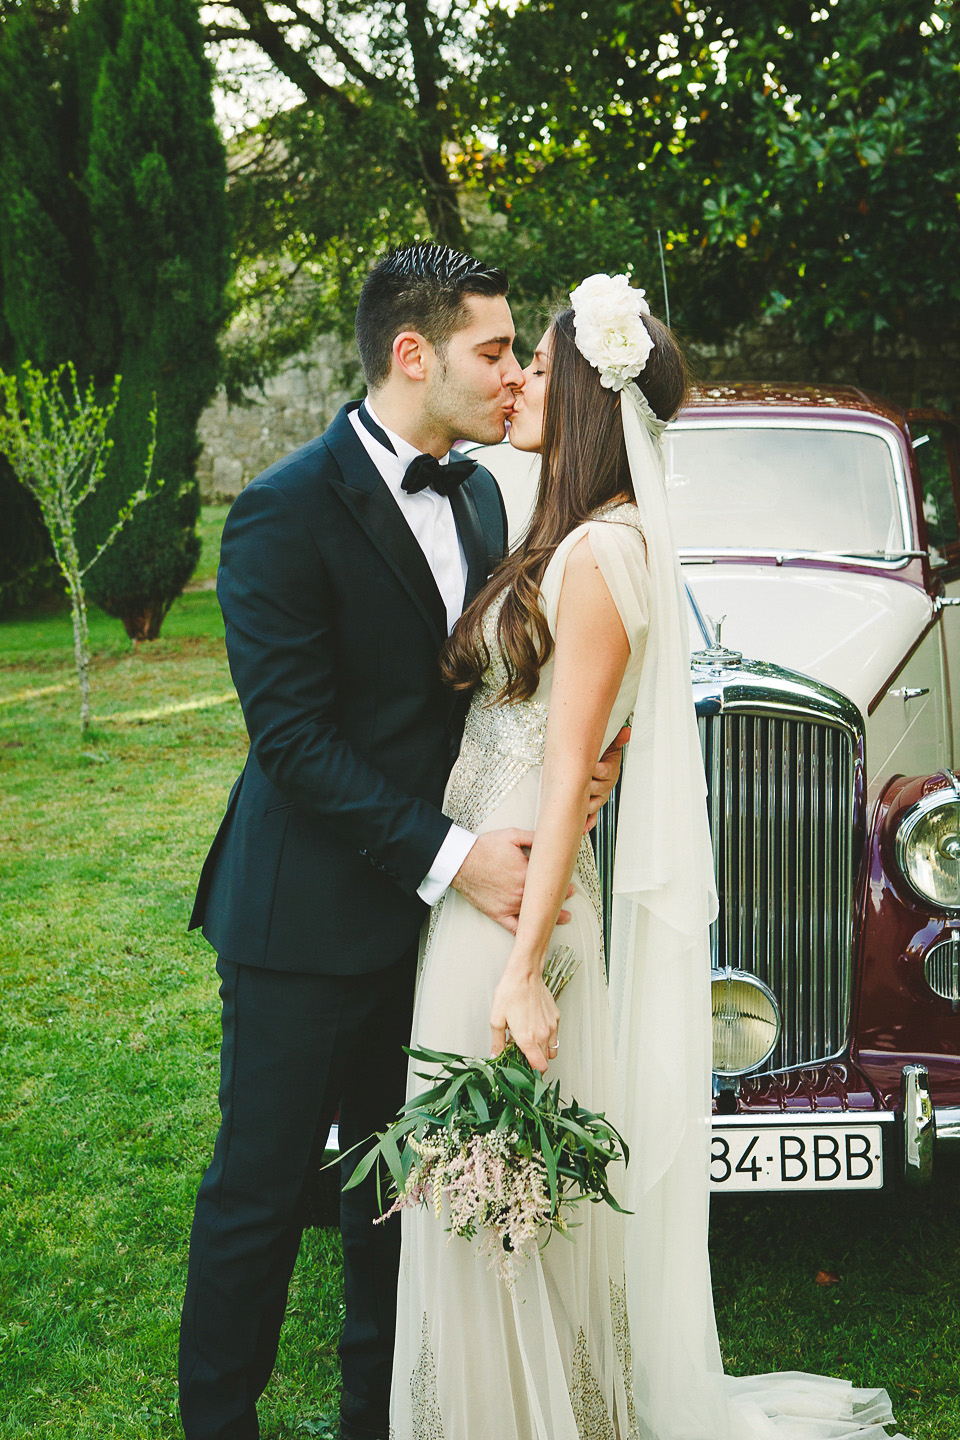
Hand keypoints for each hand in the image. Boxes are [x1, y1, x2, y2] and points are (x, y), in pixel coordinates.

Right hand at [451, 829, 572, 933]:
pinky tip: (536, 935)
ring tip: (565, 917)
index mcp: (526, 873)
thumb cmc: (483, 848)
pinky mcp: (499, 914)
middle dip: (561, 896)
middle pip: (547, 898)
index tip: (569, 880)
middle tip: (570, 894)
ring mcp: (510, 905)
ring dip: (553, 916)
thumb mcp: (512, 835)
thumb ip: (534, 837)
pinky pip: (515, 928)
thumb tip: (550, 838)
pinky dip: (527, 932)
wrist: (461, 861)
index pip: (551, 879)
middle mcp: (520, 892)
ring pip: (536, 915)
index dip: (563, 879)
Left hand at [490, 964, 559, 1073]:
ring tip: (530, 1042)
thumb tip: (496, 1056)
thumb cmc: (510, 993)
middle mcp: (543, 1035)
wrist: (525, 974)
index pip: (539, 1067)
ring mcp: (551, 1026)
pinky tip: (535, 1028)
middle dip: (535, 1061)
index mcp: (528, 1039)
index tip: (525, 1070)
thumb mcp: (496, 1019)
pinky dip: (548, 1037)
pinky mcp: (555, 1018)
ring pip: (552, 1049)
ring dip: (543, 1051)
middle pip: (545, 1061)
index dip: (533, 1072)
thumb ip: (497, 1042)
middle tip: (522, 1053)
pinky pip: (555, 1035)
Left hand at [584, 724, 630, 833]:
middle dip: (589, 787)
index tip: (591, 766)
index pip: (605, 772)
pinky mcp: (591, 806)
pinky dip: (588, 822)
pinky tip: (583, 828)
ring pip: (593, 804)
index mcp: (609, 772)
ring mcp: (599, 797)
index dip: (597, 770)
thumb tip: (627, 731)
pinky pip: (592, 817)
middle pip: (597, 790)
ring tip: (574, 802)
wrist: (596, 764)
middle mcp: (605, 786)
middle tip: (579, 783)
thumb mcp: (608, 745)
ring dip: (585, 804)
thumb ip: (617, 739)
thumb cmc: (600, 755)